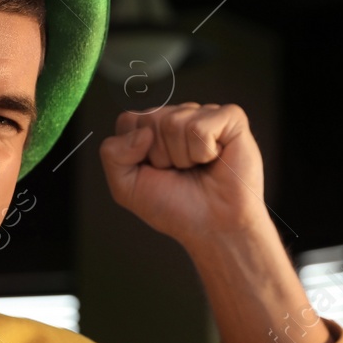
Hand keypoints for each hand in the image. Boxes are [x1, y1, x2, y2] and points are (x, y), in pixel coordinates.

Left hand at [98, 102, 266, 243]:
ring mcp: (204, 115)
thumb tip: (141, 132)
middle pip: (149, 118)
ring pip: (173, 122)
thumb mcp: (126, 187)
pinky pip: (199, 126)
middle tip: (179, 172)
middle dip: (160, 155)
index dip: (134, 151)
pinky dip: (203, 152)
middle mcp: (178, 117)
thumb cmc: (177, 207)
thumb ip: (112, 154)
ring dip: (182, 156)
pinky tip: (214, 160)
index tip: (154, 171)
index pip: (128, 120)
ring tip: (196, 168)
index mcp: (153, 130)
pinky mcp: (230, 118)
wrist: (214, 228)